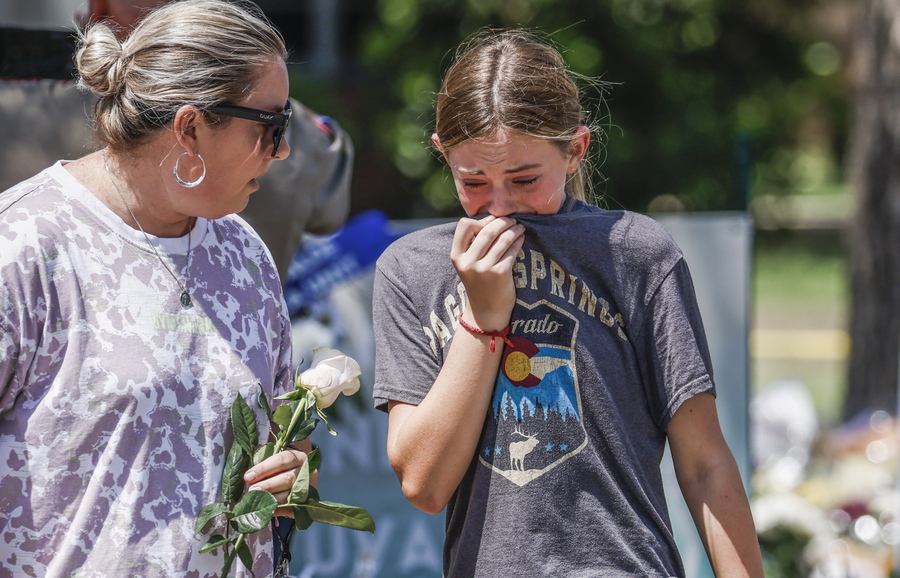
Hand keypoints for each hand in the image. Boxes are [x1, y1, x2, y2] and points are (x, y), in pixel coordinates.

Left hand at [243, 448, 314, 516]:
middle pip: (287, 478)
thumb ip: (264, 469)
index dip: (264, 469)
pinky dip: (277, 510)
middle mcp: (306, 473)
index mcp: (298, 458)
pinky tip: (265, 510)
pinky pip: (290, 508)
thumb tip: (248, 478)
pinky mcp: (306, 504)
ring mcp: (308, 489)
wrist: (297, 485)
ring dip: (271, 499)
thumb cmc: (281, 472)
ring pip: (290, 495)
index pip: (282, 460)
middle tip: (252, 490)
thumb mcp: (275, 465)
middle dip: (268, 485)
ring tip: (257, 501)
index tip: (248, 477)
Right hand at [451, 215, 524, 329]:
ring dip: (514, 229)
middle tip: (512, 221)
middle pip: (487, 230)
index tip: (492, 222)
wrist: (486, 311)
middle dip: (502, 222)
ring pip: (502, 239)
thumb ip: (473, 245)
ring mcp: (484, 268)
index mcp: (456, 256)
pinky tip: (521, 239)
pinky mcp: (500, 273)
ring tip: (520, 227)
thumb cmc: (479, 283)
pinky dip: (518, 241)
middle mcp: (468, 262)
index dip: (480, 220)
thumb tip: (492, 218)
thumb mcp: (467, 264)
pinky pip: (512, 250)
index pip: (464, 225)